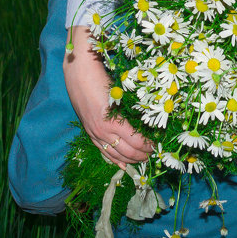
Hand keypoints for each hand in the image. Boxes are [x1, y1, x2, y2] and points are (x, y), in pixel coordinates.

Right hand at [64, 25, 153, 164]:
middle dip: (142, 154)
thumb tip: (149, 120)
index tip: (158, 144)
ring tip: (142, 159)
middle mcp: (103, 131)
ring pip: (115, 155)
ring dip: (130, 159)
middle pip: (128, 151)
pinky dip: (114, 160)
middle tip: (153, 153)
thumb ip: (132, 109)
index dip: (148, 145)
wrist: (78, 72)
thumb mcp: (120, 93)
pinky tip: (122, 165)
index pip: (136, 141)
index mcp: (113, 121)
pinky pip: (103, 151)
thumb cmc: (102, 77)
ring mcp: (94, 133)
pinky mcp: (89, 132)